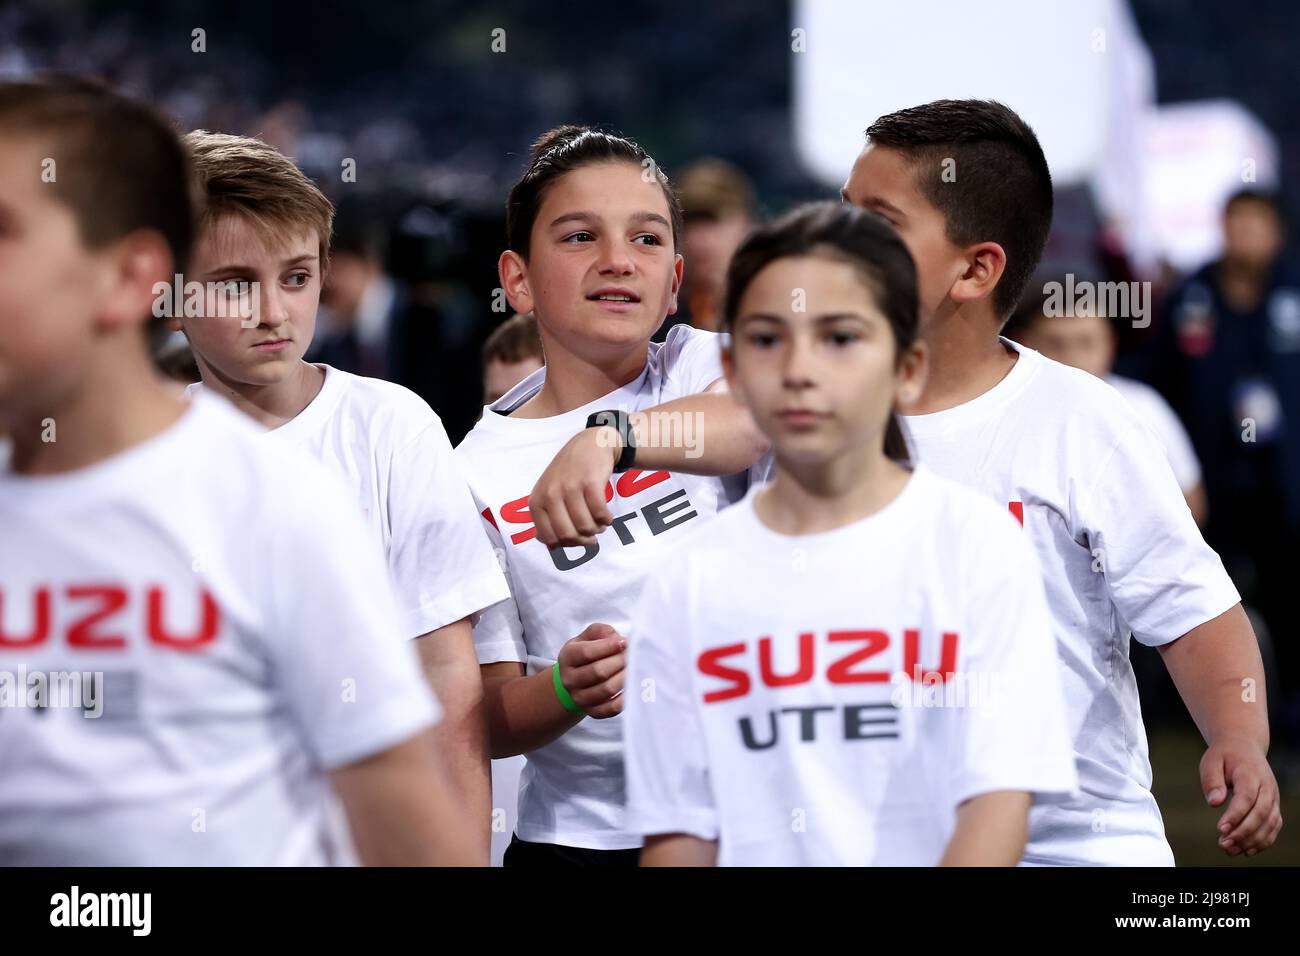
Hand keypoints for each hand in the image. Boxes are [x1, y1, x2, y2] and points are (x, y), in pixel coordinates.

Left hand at [530, 428, 619, 548]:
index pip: (548, 538)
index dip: (565, 544)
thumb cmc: (568, 473)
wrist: (590, 444)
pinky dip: (607, 519)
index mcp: (537, 501)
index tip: (577, 538)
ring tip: (600, 523)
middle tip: (592, 535)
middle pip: (568, 535)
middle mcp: (550, 494)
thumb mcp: (549, 493)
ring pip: (585, 526)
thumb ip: (547, 519)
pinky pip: (600, 514)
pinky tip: (607, 515)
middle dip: (583, 540)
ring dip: (597, 529)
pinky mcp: (590, 482)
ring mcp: (569, 487)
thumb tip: (552, 548)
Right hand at [556, 623, 625, 717]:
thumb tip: (617, 639)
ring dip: (625, 677)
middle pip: (598, 672)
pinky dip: (625, 698)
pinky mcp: (592, 712)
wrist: (576, 679)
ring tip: (635, 668)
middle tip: (634, 655)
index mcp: (567, 657)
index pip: (587, 652)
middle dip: (620, 661)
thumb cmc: (587, 653)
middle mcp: (570, 679)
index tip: (625, 642)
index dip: (609, 646)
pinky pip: (611, 708)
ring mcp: (579, 698)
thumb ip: (601, 631)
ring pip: (606, 690)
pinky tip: (632, 686)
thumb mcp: (588, 637)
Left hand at [1200, 736, 1282, 855]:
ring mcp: (1273, 797)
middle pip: (1261, 813)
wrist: (1243, 747)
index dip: (1235, 815)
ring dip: (1252, 840)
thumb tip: (1214, 802)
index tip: (1220, 829)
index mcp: (1250, 773)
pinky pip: (1274, 826)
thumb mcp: (1211, 761)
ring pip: (1269, 823)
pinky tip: (1246, 850)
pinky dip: (1263, 841)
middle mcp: (1267, 787)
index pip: (1246, 797)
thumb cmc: (1224, 756)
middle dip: (1243, 832)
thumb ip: (1212, 780)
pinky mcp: (1274, 806)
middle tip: (1223, 844)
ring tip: (1230, 850)